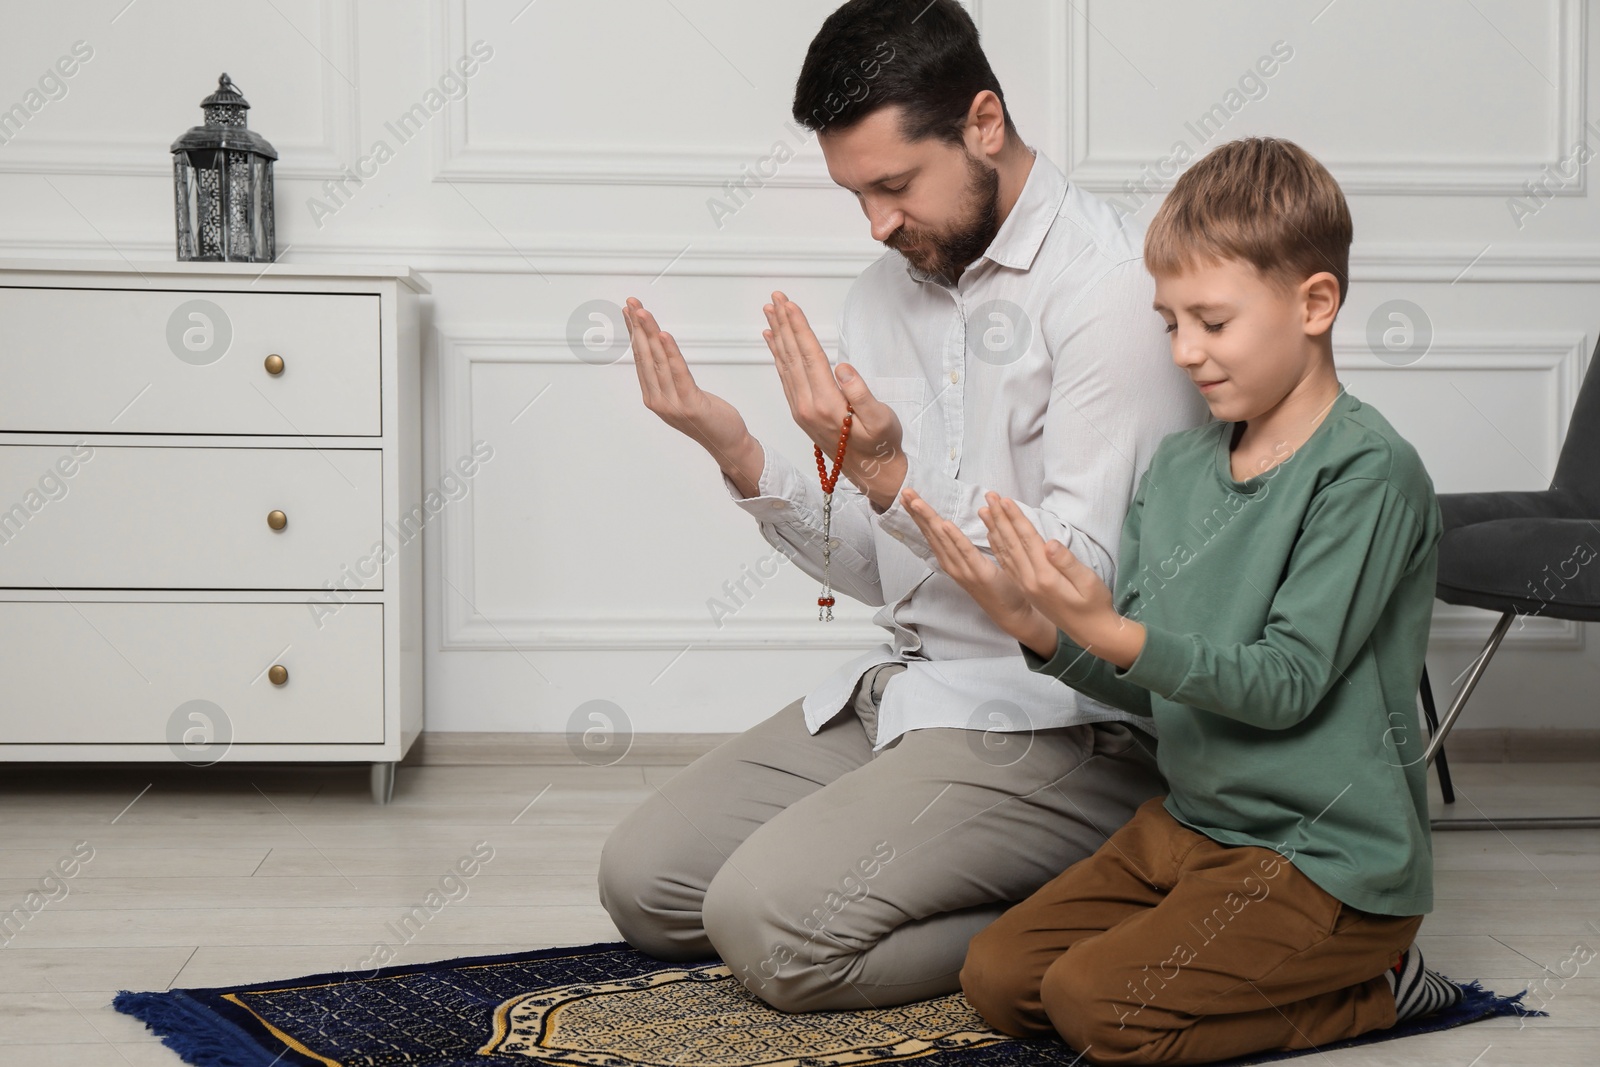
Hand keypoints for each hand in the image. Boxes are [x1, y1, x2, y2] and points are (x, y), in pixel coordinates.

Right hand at [624, 297, 754, 462]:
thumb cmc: (708, 418)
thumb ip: (669, 377)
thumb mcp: (683, 395)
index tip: (629, 311)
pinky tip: (663, 335)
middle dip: (637, 327)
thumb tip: (660, 351)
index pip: (641, 358)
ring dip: (649, 333)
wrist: (727, 444)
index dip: (634, 332)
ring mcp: (672, 404)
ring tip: (642, 313)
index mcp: (653, 397)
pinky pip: (678, 373)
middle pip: (645, 356)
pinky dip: (670, 352)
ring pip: (658, 361)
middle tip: (630, 304)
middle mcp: (658, 400)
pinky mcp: (690, 404)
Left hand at [761, 291, 907, 506]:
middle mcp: (806, 406)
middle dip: (784, 324)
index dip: (799, 328)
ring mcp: (800, 410)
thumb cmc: (881, 444)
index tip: (790, 305)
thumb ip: (860, 395)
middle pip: (792, 356)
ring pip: (785, 364)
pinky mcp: (801, 412)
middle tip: (775, 298)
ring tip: (771, 313)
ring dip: (778, 336)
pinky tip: (774, 342)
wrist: (871, 473)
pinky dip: (778, 355)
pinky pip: (785, 377)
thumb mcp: (880, 420)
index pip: (809, 356)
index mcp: (826, 404)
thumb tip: (842, 368)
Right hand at [900, 486, 1056, 656]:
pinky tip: (944, 524)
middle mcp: (952, 564)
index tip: (907, 496)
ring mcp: (963, 569)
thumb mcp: (983, 558)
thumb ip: (978, 537)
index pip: (931, 532)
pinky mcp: (979, 573)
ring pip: (943, 539)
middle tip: (904, 491)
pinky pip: (965, 552)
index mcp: (952, 559)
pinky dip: (954, 538)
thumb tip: (979, 512)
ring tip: (916, 502)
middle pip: (931, 533)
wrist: (1011, 612)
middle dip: (917, 512)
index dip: (919, 514)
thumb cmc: (998, 586)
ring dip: (929, 519)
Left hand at [980, 491, 1144, 667]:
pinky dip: (997, 547)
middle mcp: (1029, 581)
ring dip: (994, 530)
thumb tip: (1049, 543)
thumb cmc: (1095, 605)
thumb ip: (1067, 563)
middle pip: (1011, 543)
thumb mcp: (1087, 582)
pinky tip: (992, 536)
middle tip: (989, 496)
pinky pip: (1006, 564)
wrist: (1090, 632)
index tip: (1004, 500)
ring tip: (984, 510)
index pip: (1026, 540)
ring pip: (1005, 552)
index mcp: (1045, 577)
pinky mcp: (1026, 588)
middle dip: (1000, 518)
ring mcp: (1025, 585)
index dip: (1015, 519)